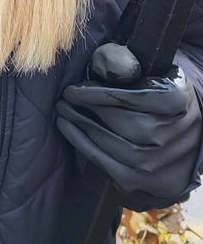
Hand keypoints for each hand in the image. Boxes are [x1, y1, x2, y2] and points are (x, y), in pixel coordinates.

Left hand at [56, 43, 202, 208]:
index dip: (100, 95)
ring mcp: (167, 162)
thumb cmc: (151, 92)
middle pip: (130, 126)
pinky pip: (115, 169)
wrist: (178, 131)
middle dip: (90, 112)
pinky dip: (87, 149)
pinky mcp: (152, 183)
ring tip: (64, 114)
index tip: (73, 90)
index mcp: (180, 100)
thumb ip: (123, 60)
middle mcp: (180, 135)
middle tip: (64, 101)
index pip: (137, 99)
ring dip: (84, 130)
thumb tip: (111, 66)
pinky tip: (70, 131)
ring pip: (122, 150)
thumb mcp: (144, 68)